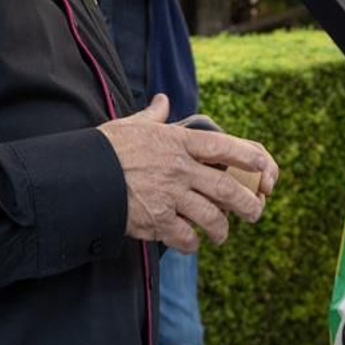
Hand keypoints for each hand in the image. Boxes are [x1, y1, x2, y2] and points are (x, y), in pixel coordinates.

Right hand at [99, 94, 279, 252]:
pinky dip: (191, 244)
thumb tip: (162, 101)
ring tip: (221, 235)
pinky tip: (190, 243)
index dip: (249, 156)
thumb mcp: (132, 124)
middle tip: (255, 212)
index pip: (224, 146)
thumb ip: (154, 115)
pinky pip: (186, 238)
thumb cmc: (107, 148)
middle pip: (228, 188)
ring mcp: (170, 196)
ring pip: (212, 218)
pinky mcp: (157, 221)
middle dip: (248, 204)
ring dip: (222, 230)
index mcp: (177, 142)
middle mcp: (179, 169)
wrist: (81, 175)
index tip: (264, 166)